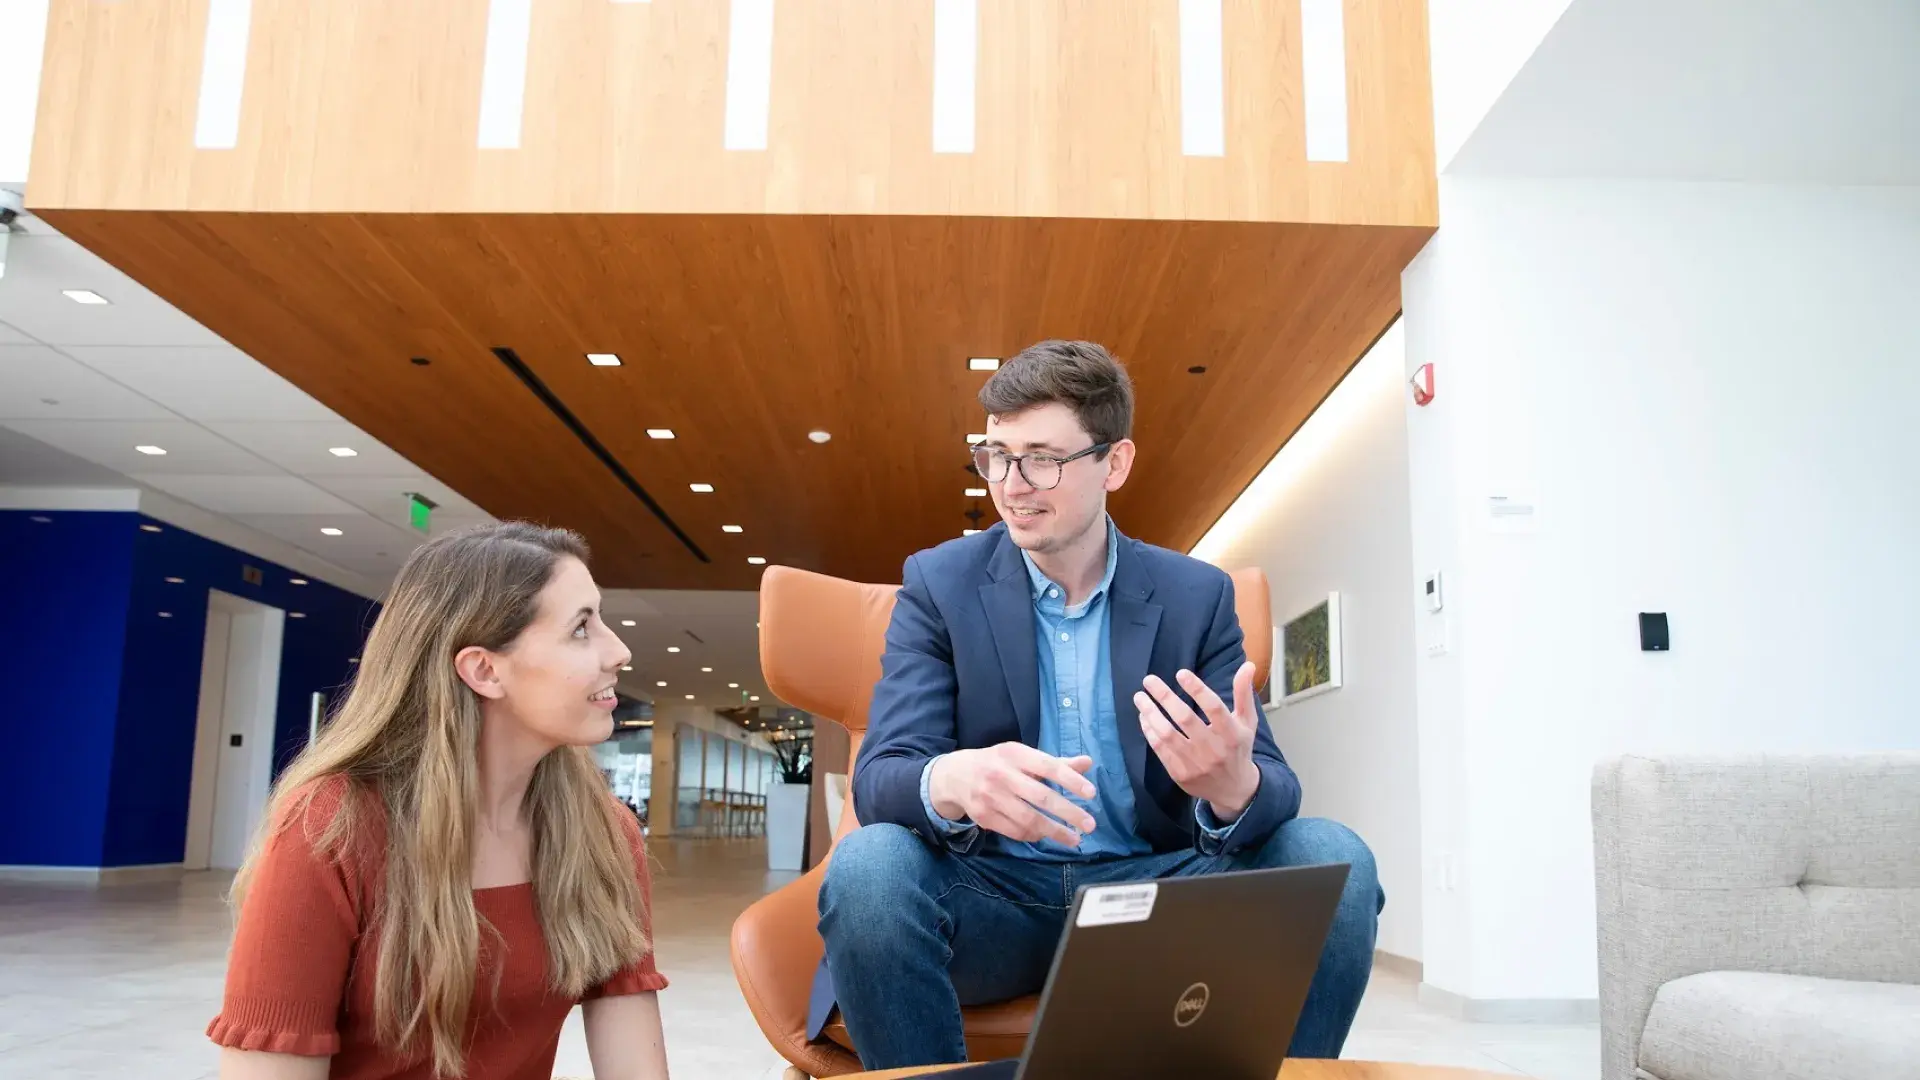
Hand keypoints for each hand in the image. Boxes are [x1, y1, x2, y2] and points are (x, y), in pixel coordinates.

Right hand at [927, 743, 1098, 846]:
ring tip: (1075, 838)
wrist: (955, 775)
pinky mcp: (983, 816)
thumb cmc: (998, 763)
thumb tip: (1088, 763)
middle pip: (1041, 797)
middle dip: (1068, 813)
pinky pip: (1015, 831)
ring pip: (1029, 819)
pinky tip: (1046, 835)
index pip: (1048, 766)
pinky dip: (1034, 835)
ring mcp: (990, 797)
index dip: (1070, 780)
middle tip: (1090, 824)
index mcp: (1014, 754)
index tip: (1091, 793)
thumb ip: (1056, 763)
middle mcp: (1001, 774)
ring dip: (1055, 831)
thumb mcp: (1023, 756)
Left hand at [1135, 662, 1261, 818]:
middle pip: (1185, 718)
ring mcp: (1196, 764)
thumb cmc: (1239, 748)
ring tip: (1140, 697)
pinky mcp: (1180, 774)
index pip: (1214, 707)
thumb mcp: (1247, 722)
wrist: (1234, 790)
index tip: (1180, 673)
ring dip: (1150, 713)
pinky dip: (1149, 731)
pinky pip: (1160, 750)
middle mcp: (1214, 749)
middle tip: (1149, 679)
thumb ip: (1244, 693)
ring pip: (1167, 734)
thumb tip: (1247, 664)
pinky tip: (1144, 717)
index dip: (1197, 689)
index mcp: (1232, 734)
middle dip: (1164, 696)